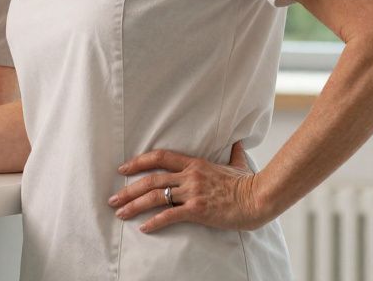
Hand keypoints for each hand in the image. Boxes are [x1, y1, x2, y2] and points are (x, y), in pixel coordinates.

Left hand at [109, 141, 269, 232]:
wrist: (259, 197)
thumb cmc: (249, 182)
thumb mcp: (238, 163)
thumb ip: (233, 153)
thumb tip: (237, 143)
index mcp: (194, 163)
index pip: (160, 156)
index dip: (138, 161)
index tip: (123, 168)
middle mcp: (189, 176)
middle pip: (151, 179)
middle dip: (128, 189)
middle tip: (112, 198)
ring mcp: (192, 192)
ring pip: (155, 196)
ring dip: (134, 205)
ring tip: (120, 213)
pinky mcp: (197, 210)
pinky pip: (170, 215)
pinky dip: (154, 222)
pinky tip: (143, 228)